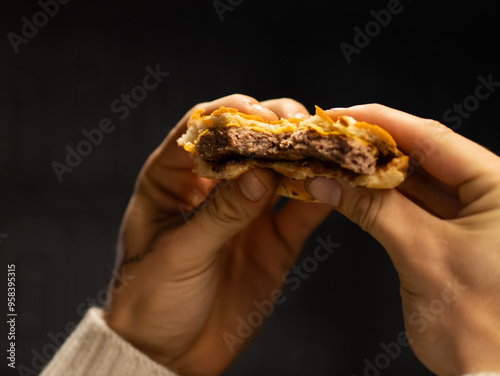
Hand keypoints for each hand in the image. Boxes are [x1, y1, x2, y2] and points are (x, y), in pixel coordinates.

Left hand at [104, 94, 331, 375]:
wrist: (170, 353)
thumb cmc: (150, 298)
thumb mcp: (177, 255)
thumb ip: (219, 215)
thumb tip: (260, 174)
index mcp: (173, 180)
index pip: (199, 130)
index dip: (229, 113)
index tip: (258, 113)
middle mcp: (213, 188)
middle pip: (247, 141)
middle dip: (274, 128)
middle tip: (299, 128)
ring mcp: (246, 212)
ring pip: (279, 171)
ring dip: (303, 158)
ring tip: (325, 150)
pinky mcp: (272, 241)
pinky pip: (299, 214)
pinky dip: (317, 199)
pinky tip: (332, 188)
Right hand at [307, 104, 499, 374]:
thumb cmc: (481, 323)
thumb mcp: (422, 254)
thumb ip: (374, 209)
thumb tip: (327, 180)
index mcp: (498, 185)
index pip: (431, 138)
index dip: (381, 123)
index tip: (340, 116)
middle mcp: (489, 192)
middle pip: (421, 155)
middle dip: (372, 148)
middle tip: (329, 140)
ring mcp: (471, 214)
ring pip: (414, 181)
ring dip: (373, 174)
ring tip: (334, 163)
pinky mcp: (452, 235)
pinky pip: (413, 206)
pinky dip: (381, 198)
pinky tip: (352, 190)